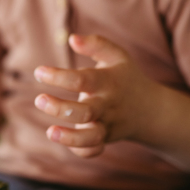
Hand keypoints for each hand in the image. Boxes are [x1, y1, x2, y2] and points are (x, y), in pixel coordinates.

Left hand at [33, 34, 160, 157]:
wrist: (151, 110)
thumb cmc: (124, 78)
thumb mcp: (116, 56)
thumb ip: (96, 44)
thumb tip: (71, 38)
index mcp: (107, 82)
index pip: (82, 80)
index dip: (58, 76)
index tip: (38, 72)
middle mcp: (107, 106)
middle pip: (84, 112)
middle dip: (59, 108)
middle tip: (39, 100)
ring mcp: (107, 125)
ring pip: (90, 137)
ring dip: (69, 138)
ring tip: (50, 132)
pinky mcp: (105, 140)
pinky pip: (93, 151)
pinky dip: (80, 151)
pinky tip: (66, 139)